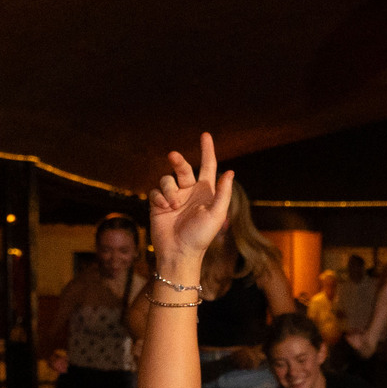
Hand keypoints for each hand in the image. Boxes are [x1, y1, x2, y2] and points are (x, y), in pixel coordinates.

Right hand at [149, 134, 234, 264]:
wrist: (179, 252)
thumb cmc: (201, 236)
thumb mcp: (216, 214)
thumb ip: (223, 193)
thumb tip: (230, 171)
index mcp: (206, 192)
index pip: (207, 166)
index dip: (207, 150)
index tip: (205, 135)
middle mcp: (190, 192)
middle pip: (183, 168)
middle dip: (178, 161)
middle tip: (174, 156)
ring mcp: (174, 197)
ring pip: (167, 179)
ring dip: (169, 190)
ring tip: (172, 205)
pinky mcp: (159, 204)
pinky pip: (156, 191)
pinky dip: (159, 198)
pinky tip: (164, 208)